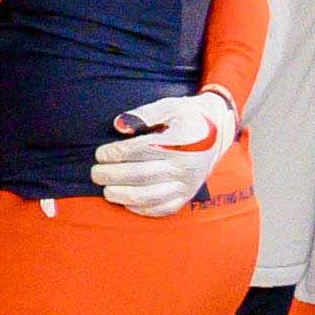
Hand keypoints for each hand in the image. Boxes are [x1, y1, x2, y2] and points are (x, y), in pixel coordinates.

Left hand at [92, 90, 241, 217]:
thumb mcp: (170, 106)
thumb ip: (145, 113)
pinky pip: (164, 208)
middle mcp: (185, 166)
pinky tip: (126, 202)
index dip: (116, 154)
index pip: (141, 151)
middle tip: (95, 173)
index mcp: (181, 142)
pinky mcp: (188, 195)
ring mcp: (187, 184)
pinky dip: (142, 208)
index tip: (100, 154)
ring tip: (107, 190)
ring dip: (123, 195)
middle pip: (141, 175)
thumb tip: (119, 126)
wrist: (219, 131)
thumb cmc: (187, 116)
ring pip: (150, 196)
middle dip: (112, 176)